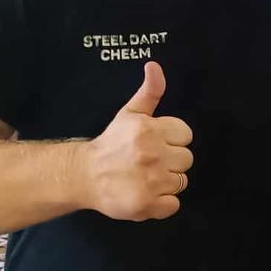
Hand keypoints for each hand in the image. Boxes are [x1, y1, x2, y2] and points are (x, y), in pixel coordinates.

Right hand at [78, 61, 193, 220]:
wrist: (84, 175)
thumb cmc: (111, 143)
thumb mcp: (130, 113)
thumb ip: (150, 91)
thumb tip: (154, 65)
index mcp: (150, 130)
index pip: (186, 136)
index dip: (172, 141)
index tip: (155, 144)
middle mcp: (152, 154)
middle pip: (186, 160)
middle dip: (170, 162)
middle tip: (148, 163)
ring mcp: (151, 181)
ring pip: (181, 182)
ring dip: (166, 183)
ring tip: (145, 178)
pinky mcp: (147, 205)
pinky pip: (174, 205)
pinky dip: (162, 204)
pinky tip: (145, 194)